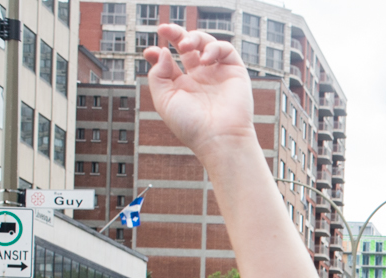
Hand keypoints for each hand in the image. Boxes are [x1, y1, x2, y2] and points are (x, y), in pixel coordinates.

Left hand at [145, 24, 254, 159]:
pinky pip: (226, 49)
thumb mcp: (164, 100)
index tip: (149, 52)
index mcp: (183, 86)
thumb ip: (158, 74)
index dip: (158, 52)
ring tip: (185, 45)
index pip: (170, 61)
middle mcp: (201, 78)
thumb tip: (164, 51)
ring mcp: (218, 74)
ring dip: (193, 38)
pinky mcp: (235, 73)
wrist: (219, 139)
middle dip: (175, 34)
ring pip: (206, 43)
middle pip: (188, 46)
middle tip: (164, 30)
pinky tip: (204, 59)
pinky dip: (214, 47)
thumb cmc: (191, 126)